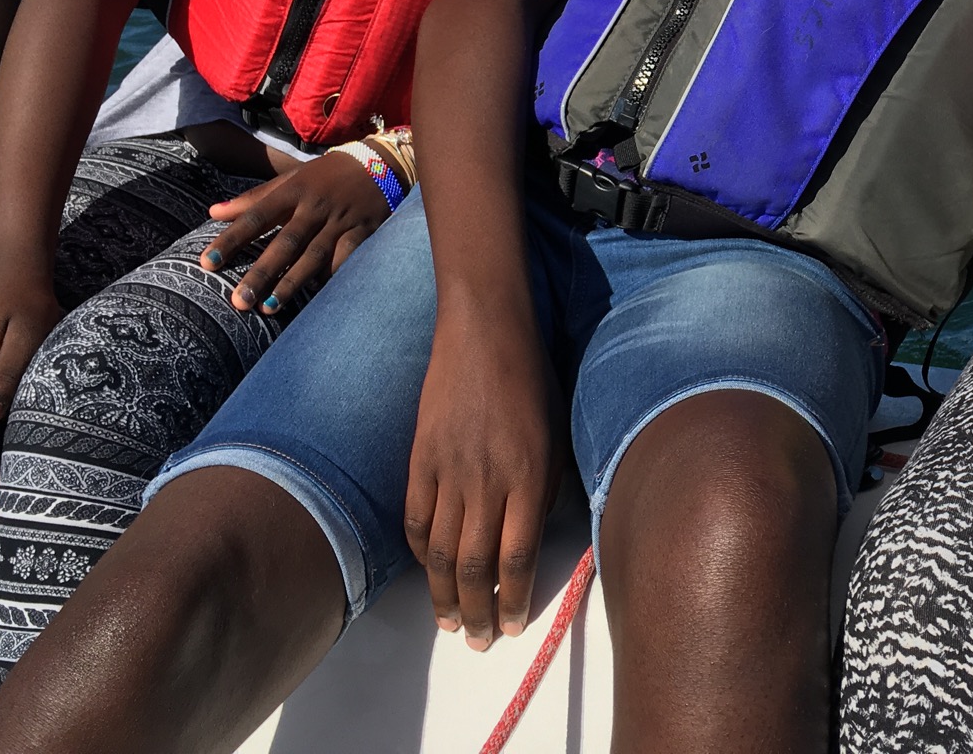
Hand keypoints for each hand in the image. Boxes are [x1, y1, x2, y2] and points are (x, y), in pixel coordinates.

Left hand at [200, 149, 392, 314]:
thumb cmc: (326, 175)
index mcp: (294, 190)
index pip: (256, 215)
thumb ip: (254, 198)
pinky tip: (316, 298)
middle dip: (262, 272)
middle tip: (238, 300)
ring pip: (314, 256)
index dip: (232, 239)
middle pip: (285, 242)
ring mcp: (341, 220)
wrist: (380, 163)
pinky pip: (347, 260)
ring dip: (291, 283)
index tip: (207, 263)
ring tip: (268, 308)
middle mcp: (316, 206)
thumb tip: (213, 212)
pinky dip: (332, 278)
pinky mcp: (364, 232)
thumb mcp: (291, 179)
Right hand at [404, 305, 558, 651]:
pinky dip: (420, 552)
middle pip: (476, 565)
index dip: (516, 598)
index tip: (515, 626)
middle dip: (479, 611)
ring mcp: (448, 470)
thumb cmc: (533, 379)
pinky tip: (429, 570)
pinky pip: (415, 518)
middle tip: (480, 642)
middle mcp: (487, 480)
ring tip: (450, 623)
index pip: (517, 556)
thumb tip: (530, 534)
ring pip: (441, 550)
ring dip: (445, 594)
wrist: (484, 330)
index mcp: (528, 476)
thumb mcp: (557, 434)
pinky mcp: (419, 457)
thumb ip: (546, 488)